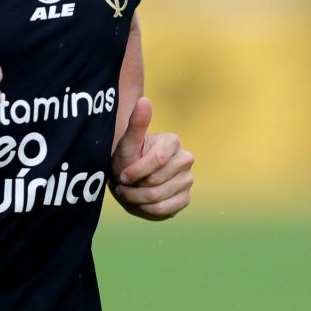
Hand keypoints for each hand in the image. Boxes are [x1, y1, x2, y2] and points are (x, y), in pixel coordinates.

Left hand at [110, 97, 193, 220]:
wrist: (129, 177)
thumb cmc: (127, 157)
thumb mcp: (127, 142)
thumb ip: (136, 122)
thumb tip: (144, 100)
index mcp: (173, 142)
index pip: (157, 160)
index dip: (135, 171)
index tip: (122, 175)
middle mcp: (186, 159)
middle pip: (155, 182)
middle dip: (134, 188)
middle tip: (124, 186)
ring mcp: (188, 180)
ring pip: (158, 198)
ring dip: (137, 200)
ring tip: (129, 194)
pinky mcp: (185, 198)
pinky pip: (166, 210)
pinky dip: (148, 210)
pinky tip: (141, 203)